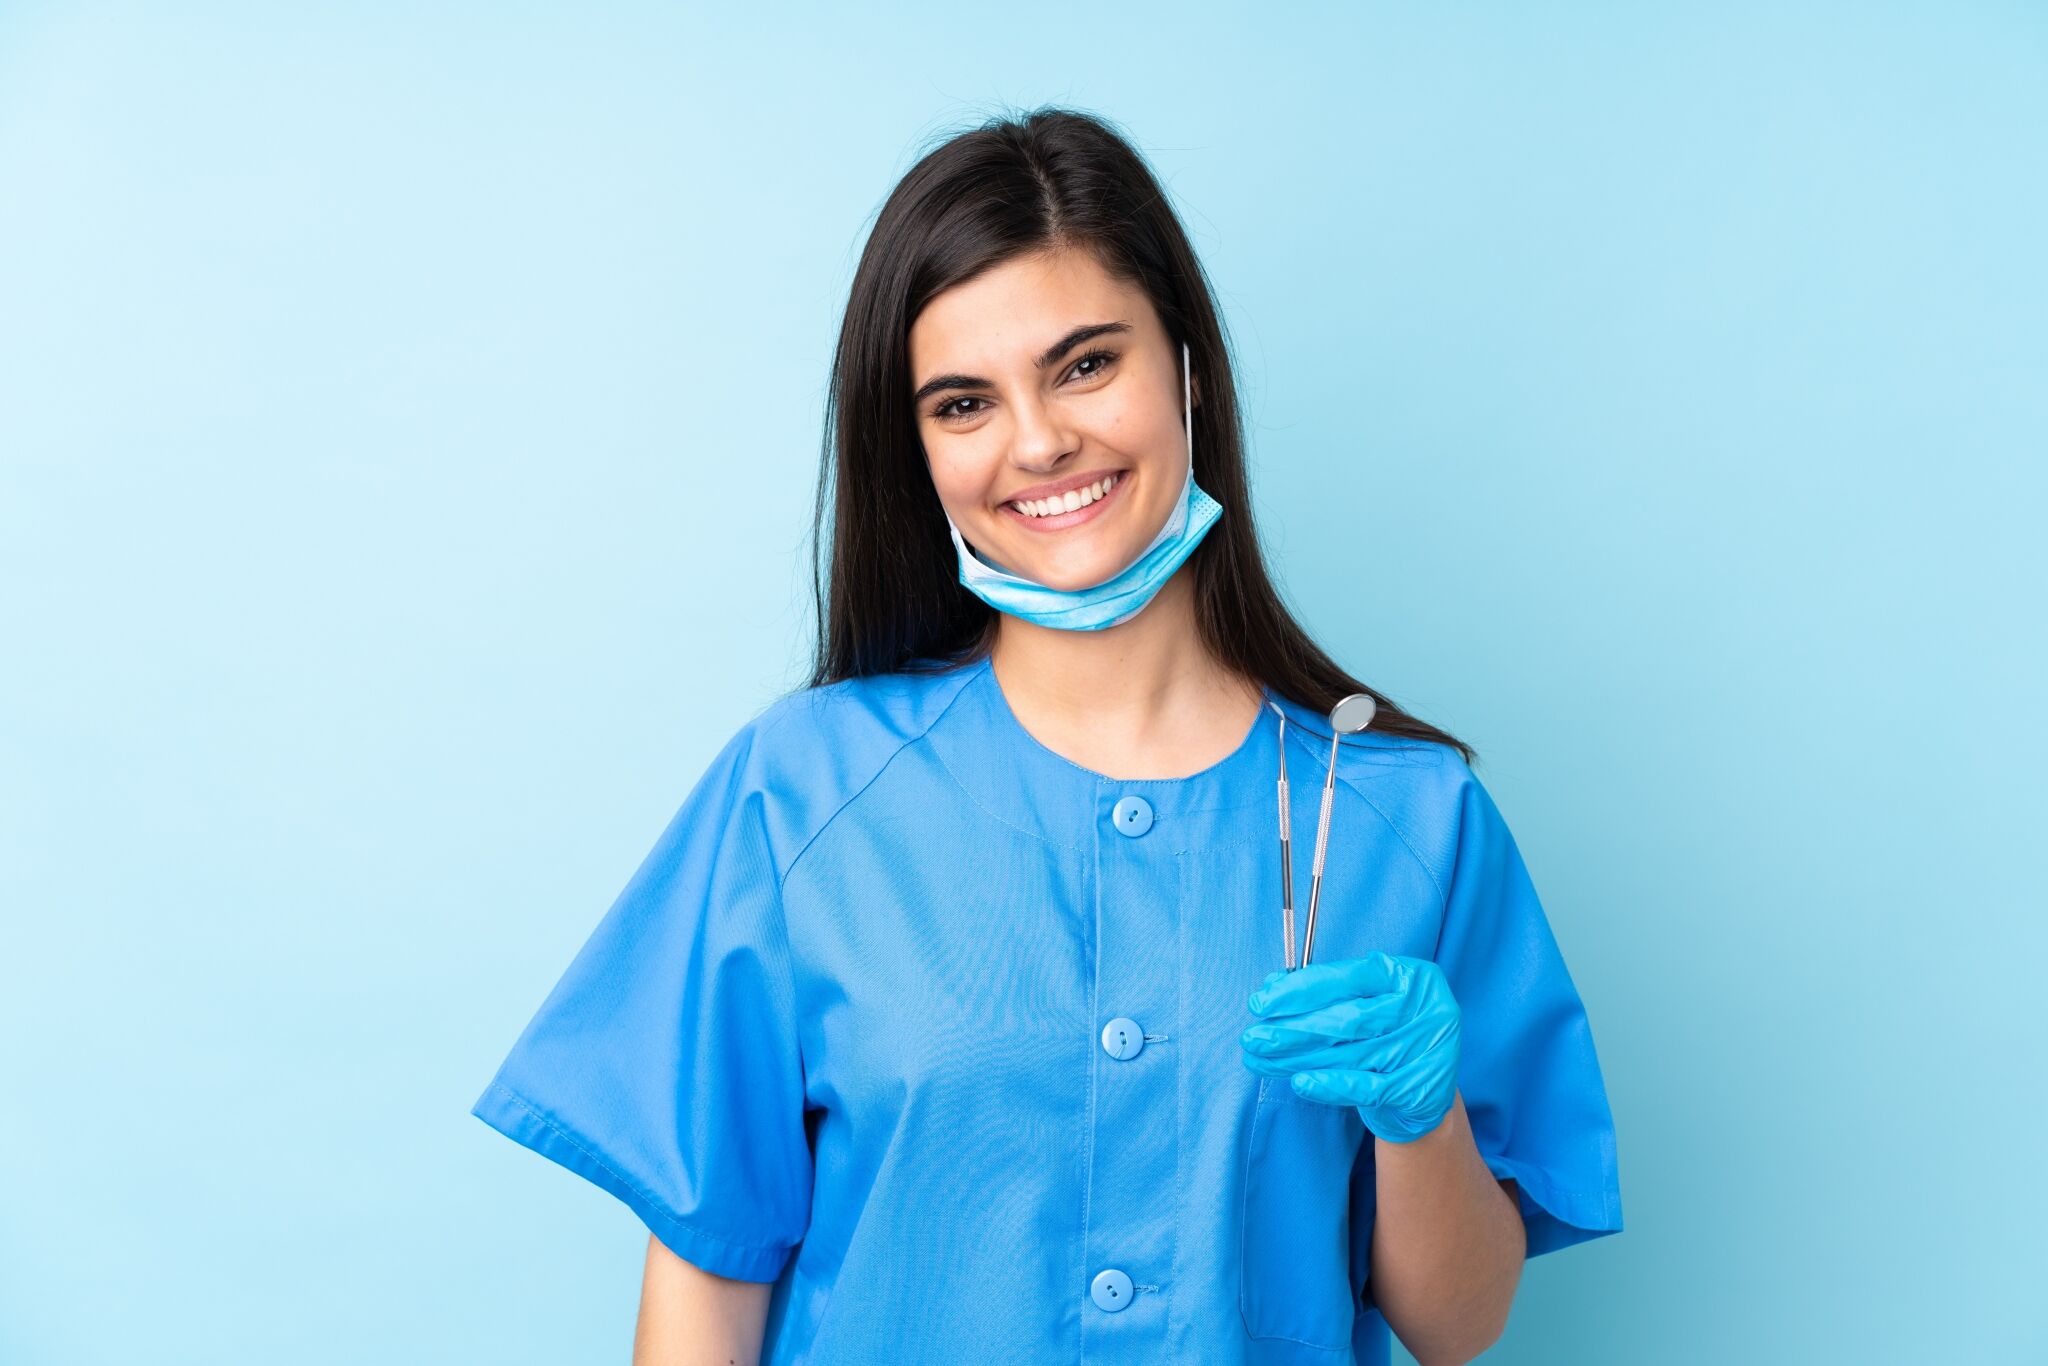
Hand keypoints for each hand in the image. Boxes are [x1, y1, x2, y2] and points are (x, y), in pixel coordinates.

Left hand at [1239, 950, 1460, 1143]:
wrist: (1425, 1091)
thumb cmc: (1386, 1034)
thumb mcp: (1364, 1003)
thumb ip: (1324, 993)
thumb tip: (1271, 986)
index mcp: (1409, 976)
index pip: (1348, 977)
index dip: (1300, 989)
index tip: (1260, 1002)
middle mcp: (1424, 1009)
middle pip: (1348, 1019)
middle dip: (1292, 1029)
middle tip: (1253, 1038)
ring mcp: (1426, 1050)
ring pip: (1350, 1054)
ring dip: (1298, 1059)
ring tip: (1261, 1060)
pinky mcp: (1421, 1088)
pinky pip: (1367, 1088)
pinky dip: (1330, 1086)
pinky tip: (1299, 1083)